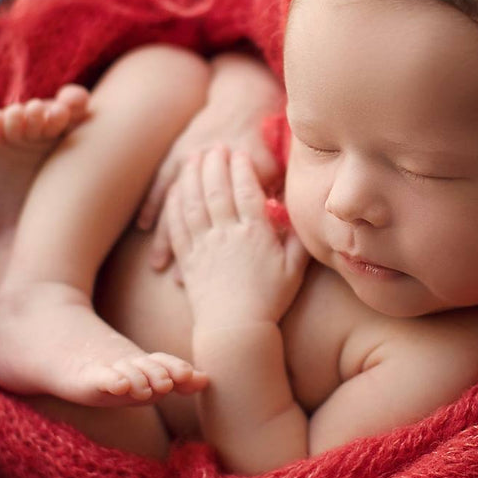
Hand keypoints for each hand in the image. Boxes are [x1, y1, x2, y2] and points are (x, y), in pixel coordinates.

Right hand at [136, 78, 282, 276]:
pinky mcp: (177, 158)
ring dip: (168, 234)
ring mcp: (192, 165)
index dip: (228, 249)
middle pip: (204, 219)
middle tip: (182, 281)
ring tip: (158, 263)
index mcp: (246, 178)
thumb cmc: (264, 141)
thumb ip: (279, 196)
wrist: (243, 99)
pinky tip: (145, 226)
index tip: (220, 278)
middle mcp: (216, 175)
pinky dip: (155, 205)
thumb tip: (282, 228)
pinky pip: (162, 185)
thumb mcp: (278, 166)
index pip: (238, 219)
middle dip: (191, 252)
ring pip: (180, 205)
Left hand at [165, 144, 308, 326]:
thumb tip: (302, 218)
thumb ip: (299, 241)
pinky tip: (176, 191)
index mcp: (254, 235)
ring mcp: (204, 246)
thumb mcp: (293, 270)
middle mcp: (226, 235)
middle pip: (217, 190)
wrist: (235, 331)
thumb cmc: (269, 303)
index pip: (246, 191)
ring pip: (194, 202)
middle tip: (215, 146)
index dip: (242, 169)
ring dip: (192, 177)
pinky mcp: (188, 259)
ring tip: (194, 158)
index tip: (239, 152)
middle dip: (215, 164)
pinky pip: (177, 225)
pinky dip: (175, 204)